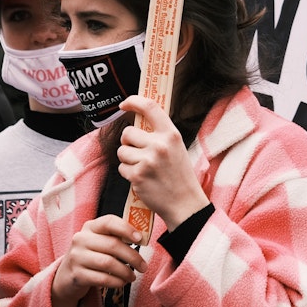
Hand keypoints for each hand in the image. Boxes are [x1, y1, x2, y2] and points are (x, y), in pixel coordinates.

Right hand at [50, 215, 146, 306]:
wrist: (66, 275)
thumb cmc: (91, 255)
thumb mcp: (99, 241)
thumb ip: (116, 237)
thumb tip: (141, 239)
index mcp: (90, 227)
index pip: (109, 222)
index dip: (126, 229)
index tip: (140, 239)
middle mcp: (81, 239)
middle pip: (112, 245)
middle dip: (133, 257)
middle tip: (143, 266)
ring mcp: (77, 257)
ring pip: (108, 263)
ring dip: (125, 271)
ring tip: (132, 276)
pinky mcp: (77, 275)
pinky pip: (102, 278)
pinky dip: (116, 281)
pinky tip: (122, 282)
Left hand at [117, 94, 209, 230]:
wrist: (185, 204)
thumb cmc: (180, 176)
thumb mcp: (177, 148)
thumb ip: (160, 134)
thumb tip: (139, 120)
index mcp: (171, 134)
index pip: (150, 107)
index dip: (134, 101)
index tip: (124, 104)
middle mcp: (159, 145)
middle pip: (127, 132)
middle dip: (128, 142)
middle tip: (139, 153)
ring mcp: (147, 160)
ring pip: (122, 151)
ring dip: (127, 159)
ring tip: (143, 168)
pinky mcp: (137, 175)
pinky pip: (122, 168)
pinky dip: (128, 174)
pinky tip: (142, 179)